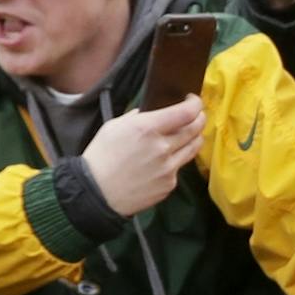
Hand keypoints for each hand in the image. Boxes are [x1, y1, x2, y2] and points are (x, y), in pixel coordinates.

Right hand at [83, 96, 206, 217]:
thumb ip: (139, 116)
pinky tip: (163, 160)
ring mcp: (169, 168)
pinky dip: (176, 160)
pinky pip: (180, 166)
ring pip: (194, 147)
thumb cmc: (101, 156)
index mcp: (147, 128)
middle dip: (199, 118)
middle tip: (195, 115)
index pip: (187, 112)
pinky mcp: (170, 184)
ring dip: (194, 137)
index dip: (195, 103)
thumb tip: (155, 111)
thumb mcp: (114, 126)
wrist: (95, 193)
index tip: (192, 100)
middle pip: (196, 128)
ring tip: (187, 134)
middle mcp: (162, 147)